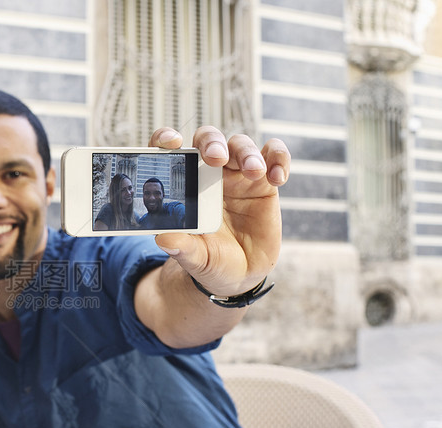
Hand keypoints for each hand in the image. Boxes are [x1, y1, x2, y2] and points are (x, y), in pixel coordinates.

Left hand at [148, 126, 287, 295]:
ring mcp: (237, 175)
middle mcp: (209, 173)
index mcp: (184, 185)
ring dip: (247, 153)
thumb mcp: (195, 257)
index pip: (171, 151)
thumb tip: (164, 239)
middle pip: (209, 140)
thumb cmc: (210, 260)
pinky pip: (274, 156)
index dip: (166, 139)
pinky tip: (277, 177)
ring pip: (241, 145)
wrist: (240, 274)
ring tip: (254, 172)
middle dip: (212, 142)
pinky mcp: (264, 182)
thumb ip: (181, 248)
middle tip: (216, 157)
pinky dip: (278, 158)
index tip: (172, 143)